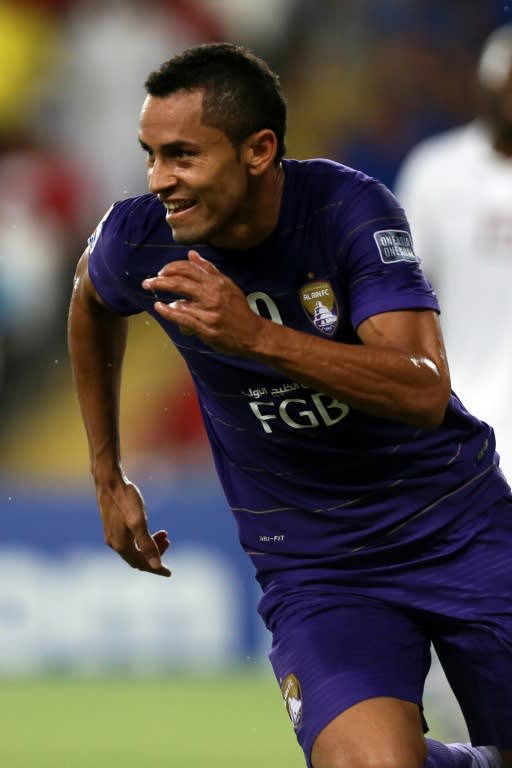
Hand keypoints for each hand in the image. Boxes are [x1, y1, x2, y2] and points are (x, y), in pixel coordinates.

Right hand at [96, 477, 170, 576]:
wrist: (109, 481)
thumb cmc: (125, 499)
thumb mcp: (139, 522)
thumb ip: (148, 544)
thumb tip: (156, 565)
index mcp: (121, 545)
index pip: (142, 564)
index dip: (156, 569)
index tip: (169, 573)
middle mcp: (114, 543)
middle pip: (137, 558)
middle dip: (155, 554)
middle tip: (169, 542)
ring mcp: (112, 535)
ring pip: (134, 548)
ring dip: (150, 544)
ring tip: (164, 533)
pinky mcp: (113, 526)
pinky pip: (130, 540)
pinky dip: (142, 538)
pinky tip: (149, 528)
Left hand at [142, 251, 264, 355]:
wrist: (253, 334)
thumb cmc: (238, 310)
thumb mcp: (227, 285)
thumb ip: (209, 270)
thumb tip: (191, 255)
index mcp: (216, 282)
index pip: (188, 268)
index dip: (171, 268)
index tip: (161, 272)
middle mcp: (212, 294)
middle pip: (180, 281)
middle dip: (160, 280)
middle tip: (148, 282)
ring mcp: (208, 311)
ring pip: (180, 298)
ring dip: (163, 294)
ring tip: (153, 294)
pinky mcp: (205, 327)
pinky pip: (182, 317)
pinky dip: (168, 311)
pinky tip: (159, 308)